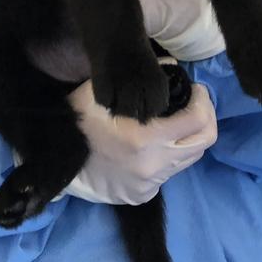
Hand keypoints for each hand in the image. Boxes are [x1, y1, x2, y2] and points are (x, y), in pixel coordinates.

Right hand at [63, 80, 217, 205]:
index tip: (196, 90)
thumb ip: (139, 78)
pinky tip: (153, 144)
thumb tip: (171, 67)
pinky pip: (170, 172)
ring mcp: (150, 184)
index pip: (198, 121)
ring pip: (189, 158)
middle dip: (205, 118)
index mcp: (146, 138)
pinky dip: (169, 156)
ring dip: (188, 137)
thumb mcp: (102, 91)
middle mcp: (154, 165)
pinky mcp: (144, 194)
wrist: (56, 163)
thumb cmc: (78, 122)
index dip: (203, 101)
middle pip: (204, 142)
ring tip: (174, 121)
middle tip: (194, 104)